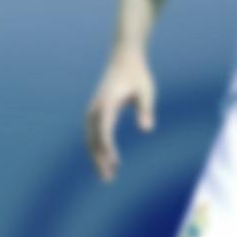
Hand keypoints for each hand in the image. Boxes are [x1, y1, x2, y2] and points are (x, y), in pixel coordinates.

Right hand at [85, 43, 157, 179]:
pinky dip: (96, 148)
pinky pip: (92, 134)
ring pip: (90, 138)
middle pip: (93, 139)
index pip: (104, 131)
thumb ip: (146, 109)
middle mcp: (96, 108)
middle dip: (99, 160)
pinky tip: (105, 160)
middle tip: (108, 179)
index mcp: (107, 103)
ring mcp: (93, 109)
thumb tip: (147, 129)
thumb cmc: (137, 74)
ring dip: (96, 157)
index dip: (109, 149)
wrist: (124, 58)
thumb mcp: (147, 91)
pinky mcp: (95, 111)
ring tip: (107, 175)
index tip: (116, 164)